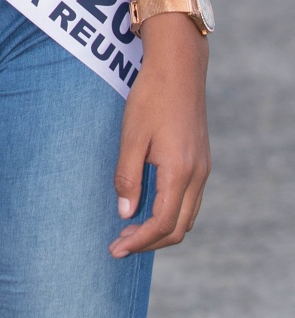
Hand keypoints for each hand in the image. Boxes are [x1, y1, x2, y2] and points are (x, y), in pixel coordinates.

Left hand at [110, 14, 210, 256]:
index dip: (139, 242)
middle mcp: (197, 175)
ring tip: (130, 230)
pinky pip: (189, 199)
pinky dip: (170, 212)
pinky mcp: (200, 159)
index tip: (116, 249)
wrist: (178, 67)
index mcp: (180, 171)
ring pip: (186, 215)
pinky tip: (148, 205)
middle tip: (120, 243)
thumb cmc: (151, 97)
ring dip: (161, 229)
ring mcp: (202, 168)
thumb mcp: (131, 136)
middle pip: (179, 227)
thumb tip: (125, 214)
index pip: (162, 224)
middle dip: (150, 242)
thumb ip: (128, 177)